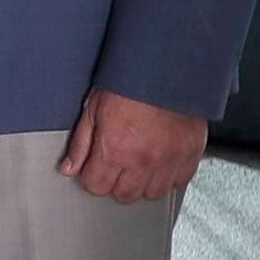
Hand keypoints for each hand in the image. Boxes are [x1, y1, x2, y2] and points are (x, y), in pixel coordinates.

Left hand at [60, 90, 208, 204]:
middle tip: (119, 162)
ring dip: (144, 182)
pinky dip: (169, 175)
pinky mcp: (191, 154)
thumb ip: (81, 143)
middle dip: (117, 182)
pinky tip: (162, 160)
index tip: (97, 166)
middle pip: (124, 195)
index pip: (96, 186)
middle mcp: (143, 160)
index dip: (93, 176)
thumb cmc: (130, 81)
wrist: (168, 65)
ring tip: (141, 162)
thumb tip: (69, 167)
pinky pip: (178, 182)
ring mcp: (169, 160)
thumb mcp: (94, 108)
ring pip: (152, 193)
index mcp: (115, 149)